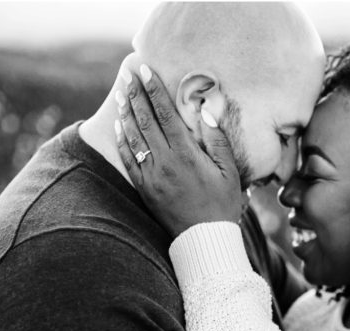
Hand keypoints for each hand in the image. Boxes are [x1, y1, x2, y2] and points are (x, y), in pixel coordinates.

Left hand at [115, 64, 241, 235]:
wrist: (204, 239)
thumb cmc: (222, 204)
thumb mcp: (229, 171)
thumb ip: (217, 139)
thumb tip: (207, 110)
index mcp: (186, 155)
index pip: (165, 114)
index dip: (154, 90)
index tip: (145, 71)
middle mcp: (164, 162)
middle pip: (146, 121)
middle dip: (136, 95)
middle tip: (128, 76)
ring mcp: (151, 176)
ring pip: (134, 137)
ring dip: (126, 113)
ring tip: (121, 94)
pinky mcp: (144, 189)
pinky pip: (129, 160)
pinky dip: (123, 141)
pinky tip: (120, 127)